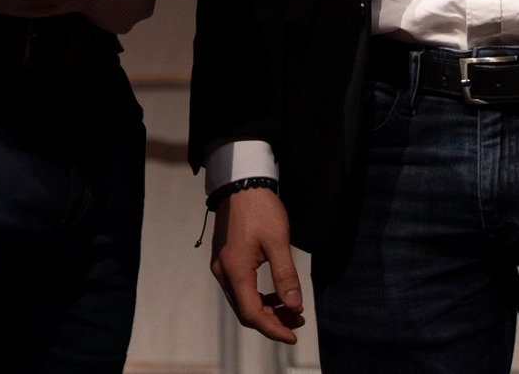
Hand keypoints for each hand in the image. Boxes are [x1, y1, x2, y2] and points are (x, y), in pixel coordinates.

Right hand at [209, 185, 305, 343]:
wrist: (241, 183)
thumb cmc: (260, 209)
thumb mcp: (278, 242)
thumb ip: (285, 276)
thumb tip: (294, 306)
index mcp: (235, 270)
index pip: (252, 314)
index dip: (273, 328)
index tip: (294, 334)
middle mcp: (223, 272)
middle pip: (245, 311)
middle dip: (272, 321)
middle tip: (297, 321)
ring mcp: (221, 266)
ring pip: (242, 301)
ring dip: (266, 310)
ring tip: (291, 309)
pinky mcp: (225, 260)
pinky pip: (240, 289)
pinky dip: (258, 297)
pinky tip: (276, 294)